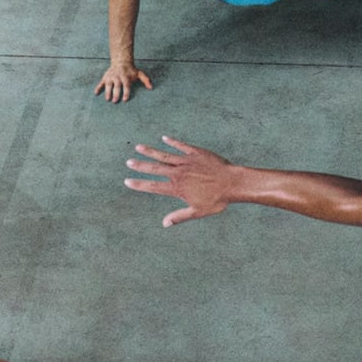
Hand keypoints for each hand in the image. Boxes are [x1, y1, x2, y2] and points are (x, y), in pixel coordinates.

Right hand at [95, 61, 154, 102]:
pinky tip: (96, 93)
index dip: (126, 93)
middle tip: (115, 101)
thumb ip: (145, 80)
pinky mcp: (105, 78)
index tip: (125, 99)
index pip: (126, 86)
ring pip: (108, 85)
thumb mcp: (139, 74)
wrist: (121, 61)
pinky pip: (101, 83)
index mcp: (126, 78)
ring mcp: (110, 77)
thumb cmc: (131, 70)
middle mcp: (117, 77)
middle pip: (117, 86)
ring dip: (107, 92)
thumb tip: (151, 88)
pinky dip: (98, 88)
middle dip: (116, 94)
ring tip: (107, 99)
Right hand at [124, 137, 238, 226]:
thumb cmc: (217, 199)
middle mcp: (178, 173)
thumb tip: (164, 224)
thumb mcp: (198, 212)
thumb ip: (179, 217)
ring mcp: (187, 161)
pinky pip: (181, 146)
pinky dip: (172, 142)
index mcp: (177, 188)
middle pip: (155, 168)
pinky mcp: (196, 153)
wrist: (233, 182)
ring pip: (165, 155)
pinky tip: (164, 138)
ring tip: (139, 147)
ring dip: (151, 151)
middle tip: (128, 162)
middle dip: (140, 165)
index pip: (153, 186)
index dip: (139, 184)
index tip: (127, 181)